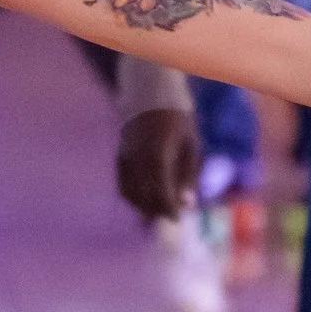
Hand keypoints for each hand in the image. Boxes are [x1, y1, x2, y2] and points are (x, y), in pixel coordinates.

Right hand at [118, 106, 200, 221]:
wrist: (150, 92)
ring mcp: (125, 158)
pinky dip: (132, 197)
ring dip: (143, 207)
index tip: (177, 219)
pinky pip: (122, 184)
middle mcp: (138, 158)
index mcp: (159, 155)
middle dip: (157, 210)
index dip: (168, 209)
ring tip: (158, 212)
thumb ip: (188, 176)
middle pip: (144, 196)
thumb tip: (188, 205)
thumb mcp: (191, 145)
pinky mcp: (119, 157)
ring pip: (130, 194)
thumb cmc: (177, 118)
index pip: (161, 192)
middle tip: (171, 216)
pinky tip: (143, 201)